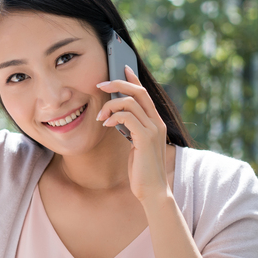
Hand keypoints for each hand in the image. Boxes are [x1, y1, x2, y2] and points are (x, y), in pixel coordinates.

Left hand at [95, 67, 169, 204]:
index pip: (144, 93)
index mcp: (155, 122)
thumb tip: (117, 116)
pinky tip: (106, 124)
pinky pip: (127, 117)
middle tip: (100, 84)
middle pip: (139, 91)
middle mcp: (156, 122)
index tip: (121, 67)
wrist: (153, 190)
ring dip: (110, 105)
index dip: (133, 78)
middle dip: (118, 84)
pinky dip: (114, 116)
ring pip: (131, 102)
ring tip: (100, 116)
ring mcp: (153, 129)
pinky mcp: (146, 138)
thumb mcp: (136, 144)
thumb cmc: (142, 169)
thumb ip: (131, 129)